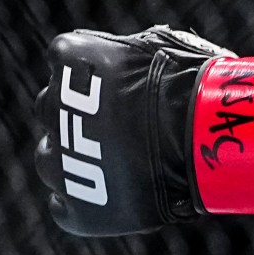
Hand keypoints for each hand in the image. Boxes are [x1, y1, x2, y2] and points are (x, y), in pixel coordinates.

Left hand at [38, 24, 253, 236]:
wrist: (203, 138)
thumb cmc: (190, 84)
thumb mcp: (158, 45)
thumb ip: (126, 51)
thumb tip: (125, 55)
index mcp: (70, 58)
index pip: (63, 59)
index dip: (89, 74)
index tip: (113, 84)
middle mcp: (53, 106)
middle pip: (50, 110)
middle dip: (75, 117)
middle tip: (111, 125)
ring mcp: (61, 162)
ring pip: (50, 160)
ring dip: (72, 160)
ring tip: (112, 164)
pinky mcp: (77, 209)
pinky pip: (64, 207)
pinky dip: (82, 203)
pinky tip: (112, 195)